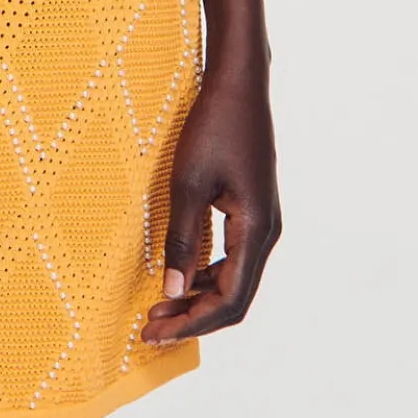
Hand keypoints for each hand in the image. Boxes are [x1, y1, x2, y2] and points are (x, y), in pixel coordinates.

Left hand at [142, 68, 280, 341]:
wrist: (239, 85)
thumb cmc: (214, 126)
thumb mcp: (188, 183)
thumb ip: (181, 239)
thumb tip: (171, 292)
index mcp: (256, 230)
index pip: (230, 299)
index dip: (193, 323)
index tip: (156, 333)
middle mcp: (266, 233)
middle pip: (234, 297)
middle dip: (193, 318)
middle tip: (151, 329)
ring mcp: (262, 222)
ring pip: (234, 279)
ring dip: (198, 298)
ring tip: (159, 307)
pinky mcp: (252, 211)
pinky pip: (233, 258)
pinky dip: (206, 274)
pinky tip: (179, 276)